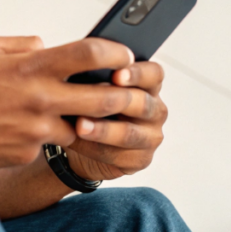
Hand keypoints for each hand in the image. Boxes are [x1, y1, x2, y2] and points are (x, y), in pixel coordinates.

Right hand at [0, 36, 136, 173]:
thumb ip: (24, 44)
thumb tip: (50, 46)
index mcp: (30, 67)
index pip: (89, 53)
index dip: (115, 52)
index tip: (124, 54)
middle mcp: (39, 99)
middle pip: (103, 97)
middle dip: (121, 94)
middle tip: (124, 89)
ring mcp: (36, 130)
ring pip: (81, 125)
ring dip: (81, 118)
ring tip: (69, 109)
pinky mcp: (28, 153)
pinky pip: (51, 142)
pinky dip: (47, 134)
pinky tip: (26, 127)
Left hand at [66, 61, 167, 181]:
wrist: (81, 139)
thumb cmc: (89, 104)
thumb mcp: (90, 86)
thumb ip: (94, 78)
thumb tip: (82, 71)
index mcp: (148, 85)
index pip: (154, 74)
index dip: (138, 73)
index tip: (117, 74)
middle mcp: (154, 110)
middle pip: (143, 104)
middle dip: (117, 101)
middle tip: (91, 96)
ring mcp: (151, 137)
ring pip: (129, 133)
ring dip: (102, 129)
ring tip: (80, 125)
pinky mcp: (140, 160)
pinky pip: (119, 156)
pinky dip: (94, 148)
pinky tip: (76, 141)